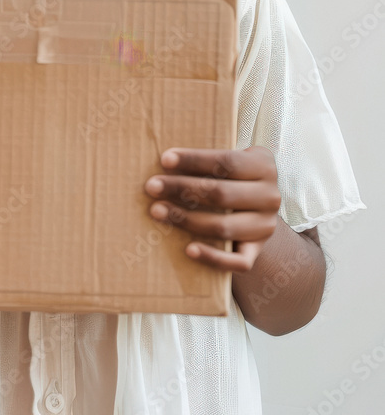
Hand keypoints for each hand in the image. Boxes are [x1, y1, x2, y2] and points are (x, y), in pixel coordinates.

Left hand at [143, 146, 280, 271]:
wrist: (255, 212)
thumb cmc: (231, 179)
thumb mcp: (229, 164)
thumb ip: (206, 161)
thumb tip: (164, 160)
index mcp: (264, 165)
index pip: (226, 162)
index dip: (194, 160)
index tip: (164, 160)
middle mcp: (270, 196)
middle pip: (221, 193)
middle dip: (182, 189)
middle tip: (151, 187)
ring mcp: (266, 227)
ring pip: (223, 227)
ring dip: (186, 219)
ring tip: (157, 211)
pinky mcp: (257, 252)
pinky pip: (237, 261)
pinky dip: (212, 257)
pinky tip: (188, 249)